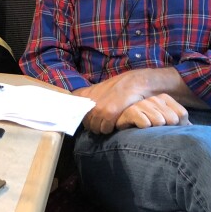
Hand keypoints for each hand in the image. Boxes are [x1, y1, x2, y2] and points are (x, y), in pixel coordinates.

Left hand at [73, 68, 197, 133]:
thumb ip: (88, 99)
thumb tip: (79, 113)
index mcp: (84, 95)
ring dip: (102, 129)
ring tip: (108, 124)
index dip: (83, 119)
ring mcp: (98, 107)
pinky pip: (105, 128)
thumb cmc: (117, 87)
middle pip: (86, 124)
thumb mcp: (97, 90)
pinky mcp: (109, 113)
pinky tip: (114, 124)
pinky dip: (109, 129)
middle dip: (94, 126)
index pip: (75, 114)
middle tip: (102, 124)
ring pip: (95, 128)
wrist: (135, 82)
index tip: (89, 121)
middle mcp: (89, 101)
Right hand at [115, 94, 190, 129]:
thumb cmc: (148, 125)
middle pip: (172, 119)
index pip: (182, 115)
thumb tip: (192, 128)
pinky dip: (144, 129)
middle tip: (156, 130)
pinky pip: (146, 124)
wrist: (124, 126)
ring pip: (159, 122)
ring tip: (147, 130)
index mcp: (164, 98)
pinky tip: (139, 128)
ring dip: (154, 130)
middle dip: (166, 129)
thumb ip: (180, 123)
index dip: (178, 126)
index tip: (168, 128)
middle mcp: (154, 99)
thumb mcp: (167, 122)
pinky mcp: (131, 111)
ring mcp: (142, 103)